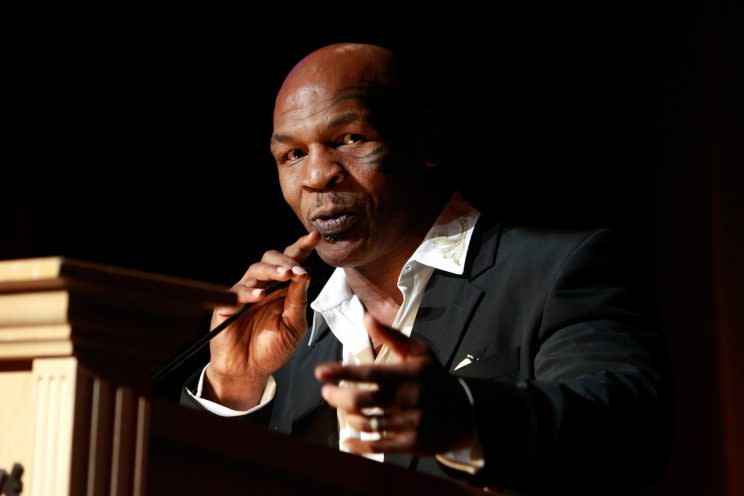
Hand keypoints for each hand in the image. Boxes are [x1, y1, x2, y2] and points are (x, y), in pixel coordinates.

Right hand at [204, 231, 320, 409]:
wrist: (250, 371)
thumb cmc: (272, 348)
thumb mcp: (294, 326)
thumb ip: (298, 301)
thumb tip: (305, 274)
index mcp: (282, 289)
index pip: (292, 262)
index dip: (301, 247)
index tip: (314, 236)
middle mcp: (264, 286)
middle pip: (271, 259)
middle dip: (285, 260)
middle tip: (296, 270)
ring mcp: (245, 294)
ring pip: (255, 270)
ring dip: (271, 271)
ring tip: (284, 276)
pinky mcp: (227, 305)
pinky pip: (236, 292)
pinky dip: (248, 292)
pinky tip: (260, 296)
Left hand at [315, 313, 474, 454]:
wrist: (466, 414)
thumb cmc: (436, 379)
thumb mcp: (420, 353)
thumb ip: (391, 337)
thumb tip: (365, 318)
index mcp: (408, 374)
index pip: (368, 374)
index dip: (341, 373)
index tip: (320, 372)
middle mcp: (407, 399)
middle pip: (360, 401)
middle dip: (337, 397)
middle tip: (327, 392)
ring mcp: (408, 424)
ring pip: (365, 423)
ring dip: (347, 417)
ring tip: (342, 409)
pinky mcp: (409, 445)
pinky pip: (376, 446)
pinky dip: (357, 445)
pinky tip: (347, 440)